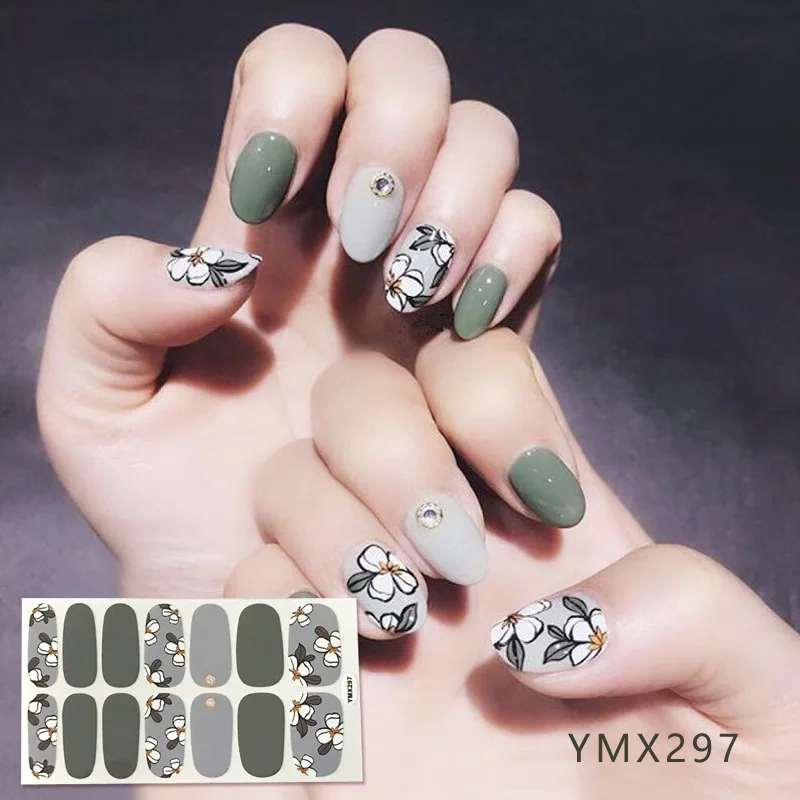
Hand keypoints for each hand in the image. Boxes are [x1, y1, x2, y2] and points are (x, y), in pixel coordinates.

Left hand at [36, 24, 558, 596]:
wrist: (273, 596)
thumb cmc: (178, 510)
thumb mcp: (95, 412)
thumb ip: (106, 305)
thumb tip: (222, 259)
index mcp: (259, 222)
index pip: (295, 70)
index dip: (294, 96)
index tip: (269, 197)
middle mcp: (351, 229)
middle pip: (406, 72)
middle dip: (392, 133)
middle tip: (359, 243)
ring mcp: (430, 270)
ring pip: (486, 139)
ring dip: (456, 197)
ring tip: (406, 296)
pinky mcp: (495, 329)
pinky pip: (538, 231)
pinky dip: (512, 254)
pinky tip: (463, 321)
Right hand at [224, 344, 799, 798]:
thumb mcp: (761, 713)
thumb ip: (701, 619)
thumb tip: (545, 627)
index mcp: (542, 513)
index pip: (478, 368)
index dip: (486, 394)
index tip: (534, 496)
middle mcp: (440, 534)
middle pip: (359, 397)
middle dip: (387, 453)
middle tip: (449, 564)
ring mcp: (366, 597)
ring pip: (285, 483)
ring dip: (325, 533)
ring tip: (394, 622)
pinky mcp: (305, 676)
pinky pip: (239, 597)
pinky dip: (272, 616)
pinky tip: (339, 679)